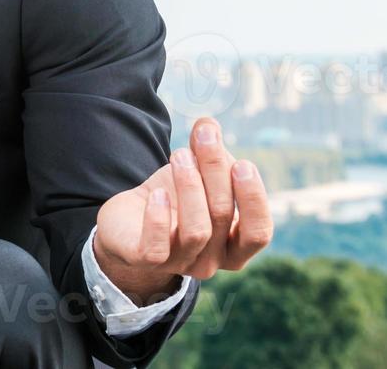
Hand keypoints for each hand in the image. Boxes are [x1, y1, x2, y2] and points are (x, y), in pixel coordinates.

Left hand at [93, 116, 273, 304]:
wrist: (128, 222)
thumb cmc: (173, 199)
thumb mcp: (194, 174)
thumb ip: (205, 152)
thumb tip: (208, 123)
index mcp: (233, 246)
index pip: (258, 233)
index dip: (253, 200)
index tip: (243, 163)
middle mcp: (212, 261)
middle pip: (222, 216)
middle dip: (215, 170)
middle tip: (204, 136)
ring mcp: (180, 264)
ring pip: (196, 231)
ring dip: (189, 186)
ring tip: (179, 155)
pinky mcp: (146, 260)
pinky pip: (157, 247)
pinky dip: (159, 218)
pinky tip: (157, 193)